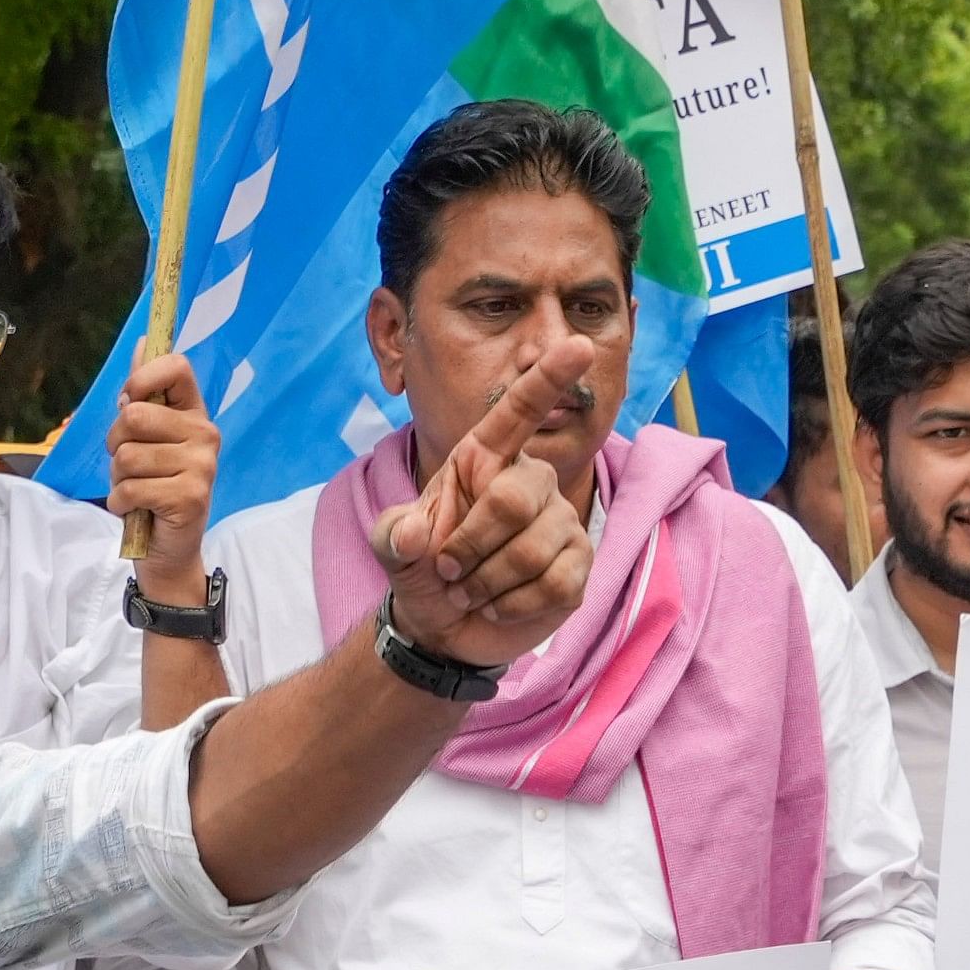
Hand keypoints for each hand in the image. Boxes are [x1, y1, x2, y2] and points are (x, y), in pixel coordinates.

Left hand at [112, 352, 223, 600]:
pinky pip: (131, 488)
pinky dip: (120, 502)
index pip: (175, 367)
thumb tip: (142, 342)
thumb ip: (142, 394)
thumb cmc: (152, 488)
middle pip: (134, 416)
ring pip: (128, 456)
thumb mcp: (145, 439)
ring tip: (136, 490)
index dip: (141, 379)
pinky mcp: (190, 497)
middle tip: (129, 465)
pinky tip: (136, 509)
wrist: (167, 549)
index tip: (128, 401)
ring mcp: (202, 466)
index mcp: (194, 413)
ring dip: (118, 479)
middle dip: (115, 444)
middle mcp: (206, 434)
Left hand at [377, 339, 598, 667]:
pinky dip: (513, 606)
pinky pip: (553, 584)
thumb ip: (391, 536)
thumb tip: (413, 534)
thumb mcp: (391, 549)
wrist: (442, 625)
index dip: (547, 378)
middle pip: (516, 500)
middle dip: (471, 545)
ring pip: (533, 551)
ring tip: (470, 589)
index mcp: (485, 459)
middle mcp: (531, 480)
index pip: (520, 411)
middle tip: (448, 569)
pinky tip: (498, 605)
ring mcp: (560, 522)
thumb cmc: (423, 570)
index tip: (576, 344)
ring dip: (486, 582)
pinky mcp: (578, 565)